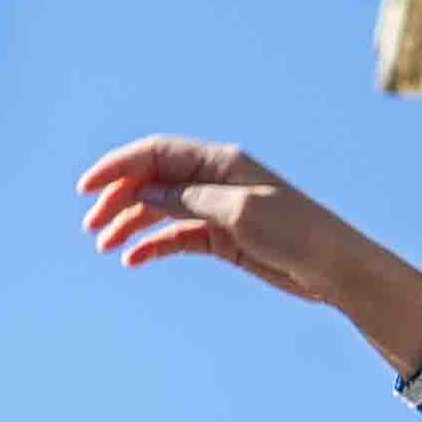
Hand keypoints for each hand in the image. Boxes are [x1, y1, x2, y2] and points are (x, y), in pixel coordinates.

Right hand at [76, 136, 421, 375]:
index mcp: (220, 162)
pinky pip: (177, 237)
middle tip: (91, 227)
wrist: (335, 268)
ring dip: (129, 224)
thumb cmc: (296, 232)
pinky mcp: (222, 238)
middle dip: (118, 198)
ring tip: (104, 247)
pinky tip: (133, 260)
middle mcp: (214, 181)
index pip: (157, 153)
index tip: (86, 188)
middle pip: (153, 181)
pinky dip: (153, 246)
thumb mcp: (239, 213)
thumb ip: (189, 201)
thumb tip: (145, 193)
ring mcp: (216, 209)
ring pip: (160, 210)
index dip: (117, 166)